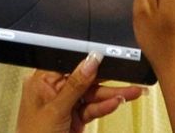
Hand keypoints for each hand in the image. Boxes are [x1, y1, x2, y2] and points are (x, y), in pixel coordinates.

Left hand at [16, 52, 144, 132]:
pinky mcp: (75, 118)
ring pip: (93, 94)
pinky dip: (105, 106)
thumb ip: (75, 85)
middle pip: (85, 78)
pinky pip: (93, 108)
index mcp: (42, 81)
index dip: (89, 59)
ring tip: (133, 92)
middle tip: (127, 75)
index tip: (109, 55)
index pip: (70, 62)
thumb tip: (91, 60)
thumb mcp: (56, 110)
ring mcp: (66, 105)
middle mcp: (54, 90)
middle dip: (107, 78)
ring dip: (112, 94)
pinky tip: (117, 102)